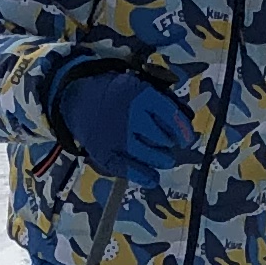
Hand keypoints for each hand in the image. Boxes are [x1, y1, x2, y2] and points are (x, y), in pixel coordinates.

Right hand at [55, 64, 193, 180]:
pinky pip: (127, 169)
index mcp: (141, 95)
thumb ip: (163, 101)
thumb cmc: (117, 93)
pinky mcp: (103, 153)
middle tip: (167, 144)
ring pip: (149, 156)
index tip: (186, 139)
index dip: (183, 131)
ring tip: (164, 159)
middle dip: (168, 143)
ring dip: (161, 160)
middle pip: (162, 138)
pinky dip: (143, 176)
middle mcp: (130, 116)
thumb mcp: (140, 86)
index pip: (172, 117)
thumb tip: (186, 123)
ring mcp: (115, 137)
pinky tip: (152, 178)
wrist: (78, 98)